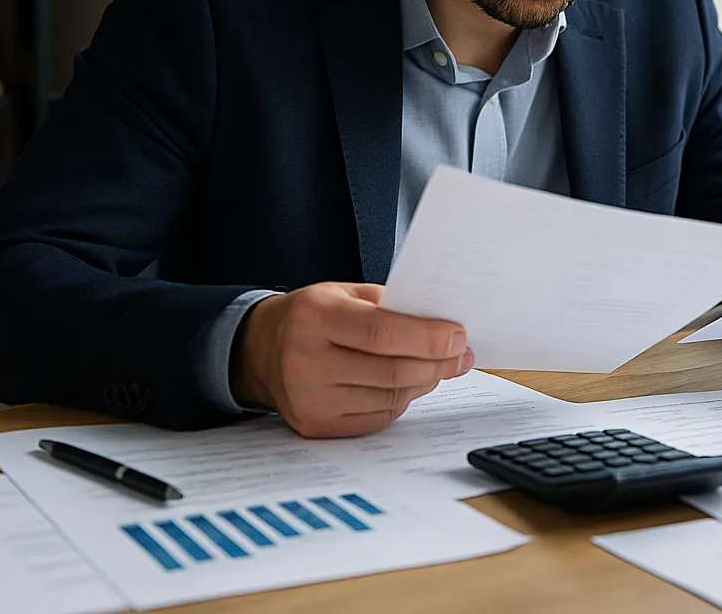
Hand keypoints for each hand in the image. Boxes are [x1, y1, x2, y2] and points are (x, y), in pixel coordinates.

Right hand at [231, 282, 474, 437]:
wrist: (260, 350)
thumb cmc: (310, 316)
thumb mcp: (343, 294)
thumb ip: (388, 306)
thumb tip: (442, 327)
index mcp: (314, 317)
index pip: (380, 332)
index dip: (426, 337)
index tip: (458, 336)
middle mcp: (306, 361)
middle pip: (390, 370)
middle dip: (436, 363)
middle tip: (461, 354)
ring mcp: (309, 400)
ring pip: (389, 397)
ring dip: (424, 381)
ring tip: (440, 366)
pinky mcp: (315, 426)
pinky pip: (377, 417)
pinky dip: (401, 400)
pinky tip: (409, 383)